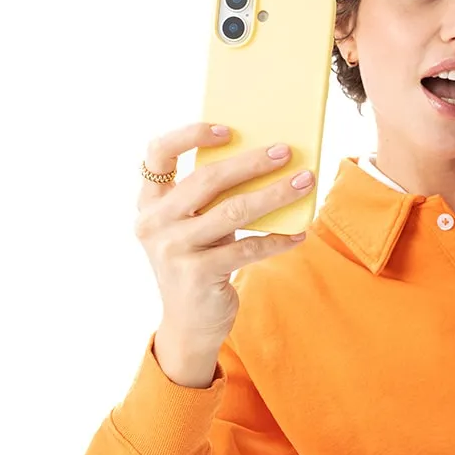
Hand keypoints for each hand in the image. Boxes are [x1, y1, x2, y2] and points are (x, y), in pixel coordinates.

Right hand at [135, 122, 316, 352]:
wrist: (188, 325)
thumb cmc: (198, 263)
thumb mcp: (193, 227)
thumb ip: (210, 199)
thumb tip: (264, 162)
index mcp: (149, 203)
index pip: (157, 154)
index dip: (189, 135)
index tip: (227, 129)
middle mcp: (154, 223)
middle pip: (207, 180)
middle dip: (251, 162)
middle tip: (284, 152)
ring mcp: (173, 250)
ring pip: (233, 211)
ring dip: (274, 194)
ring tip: (304, 182)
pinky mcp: (197, 274)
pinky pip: (247, 248)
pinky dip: (277, 240)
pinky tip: (298, 234)